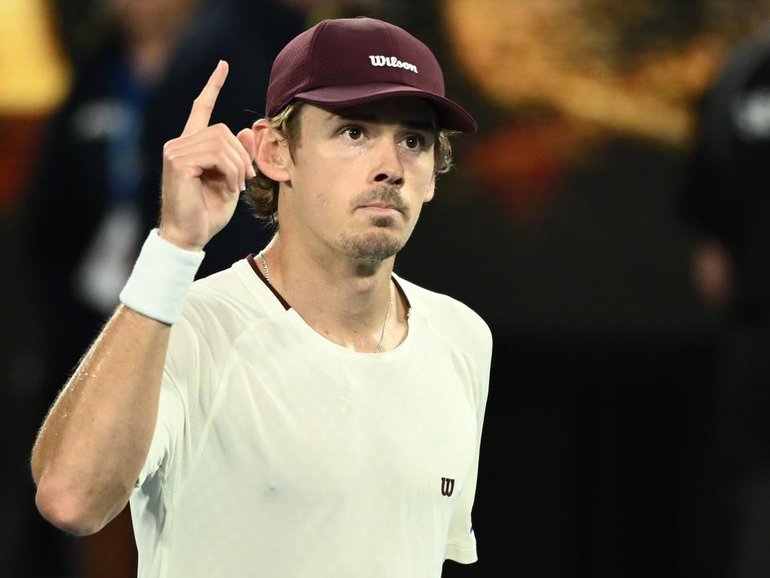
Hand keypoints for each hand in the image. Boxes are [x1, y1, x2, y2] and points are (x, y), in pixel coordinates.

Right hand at [158, 60, 256, 250]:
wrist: (189, 236)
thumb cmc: (208, 214)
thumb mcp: (232, 181)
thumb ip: (239, 156)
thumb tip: (246, 131)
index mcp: (191, 146)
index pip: (200, 108)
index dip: (212, 86)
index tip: (222, 66)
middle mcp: (179, 144)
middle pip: (222, 130)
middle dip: (241, 155)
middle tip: (245, 180)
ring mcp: (175, 150)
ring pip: (222, 141)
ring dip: (238, 166)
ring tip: (236, 186)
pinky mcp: (177, 161)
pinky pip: (217, 154)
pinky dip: (231, 171)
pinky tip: (230, 187)